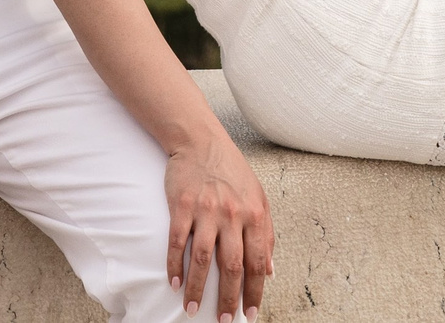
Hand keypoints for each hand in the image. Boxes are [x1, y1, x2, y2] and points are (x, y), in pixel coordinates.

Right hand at [165, 135, 273, 319]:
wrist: (201, 141)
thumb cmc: (232, 171)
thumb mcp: (258, 198)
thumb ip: (266, 234)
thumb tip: (270, 271)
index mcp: (254, 215)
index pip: (258, 262)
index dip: (254, 291)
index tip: (250, 312)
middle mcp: (232, 215)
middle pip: (232, 266)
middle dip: (229, 298)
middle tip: (224, 320)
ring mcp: (206, 211)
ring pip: (202, 259)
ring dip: (198, 288)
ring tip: (193, 309)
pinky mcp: (182, 206)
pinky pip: (177, 242)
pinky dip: (174, 265)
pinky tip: (174, 283)